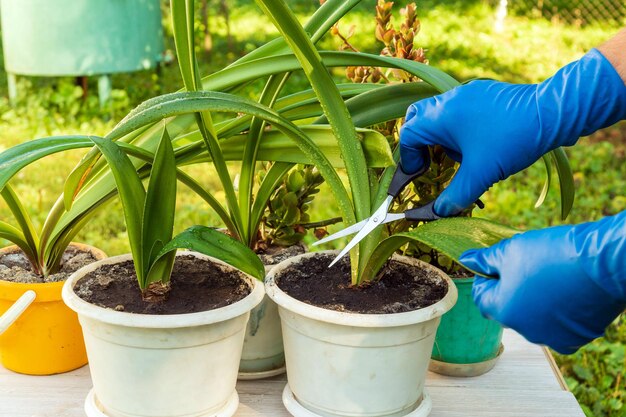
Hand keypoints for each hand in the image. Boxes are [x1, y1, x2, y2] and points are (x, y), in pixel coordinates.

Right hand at [400, 49, 625, 216]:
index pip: (407, 136)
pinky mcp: (482, 93)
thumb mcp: (481, 174)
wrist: (552, 112)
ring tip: (461, 157)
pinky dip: (457, 128)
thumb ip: (456, 195)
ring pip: (437, 114)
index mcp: (440, 117)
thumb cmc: (512, 140)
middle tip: (427, 163)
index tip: (418, 176)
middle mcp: (448, 100)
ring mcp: (465, 93)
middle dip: (418, 144)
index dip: (407, 160)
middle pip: (416, 119)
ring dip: (440, 137)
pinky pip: (457, 110)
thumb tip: (439, 212)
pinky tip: (478, 144)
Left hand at [460, 213, 625, 353]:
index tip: (501, 264)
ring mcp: (549, 337)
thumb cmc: (553, 254)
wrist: (603, 263)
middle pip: (507, 309)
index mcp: (502, 310)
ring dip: (534, 302)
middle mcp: (523, 331)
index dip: (488, 277)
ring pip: (532, 318)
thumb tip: (467, 259)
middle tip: (528, 266)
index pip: (481, 296)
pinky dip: (558, 313)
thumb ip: (485, 259)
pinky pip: (556, 327)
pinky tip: (566, 293)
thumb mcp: (511, 250)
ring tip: (551, 278)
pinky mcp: (574, 339)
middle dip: (511, 289)